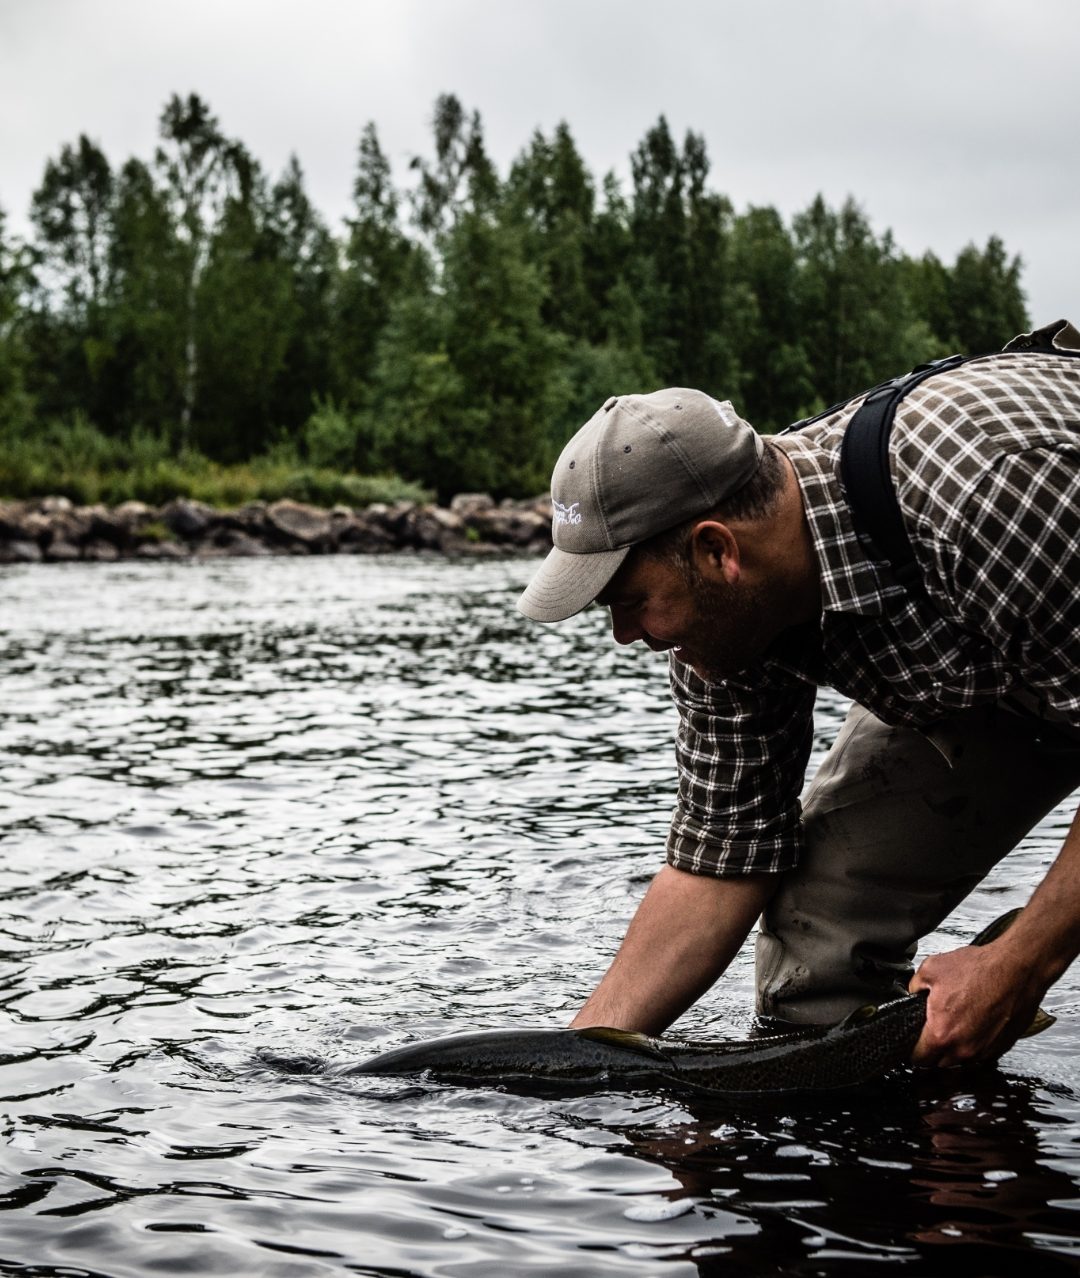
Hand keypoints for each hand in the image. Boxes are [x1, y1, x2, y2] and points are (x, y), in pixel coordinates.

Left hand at [908, 942, 1045, 1067]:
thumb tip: (913, 993)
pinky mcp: (1002, 1047)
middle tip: (934, 1030)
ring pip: (962, 1059)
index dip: (912, 1051)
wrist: (1017, 969)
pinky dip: (976, 1042)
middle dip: (934, 1050)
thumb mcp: (931, 969)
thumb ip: (915, 987)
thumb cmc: (979, 969)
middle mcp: (964, 1048)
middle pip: (940, 1063)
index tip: (913, 1043)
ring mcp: (985, 1050)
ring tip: (958, 1022)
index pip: (919, 1058)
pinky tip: (975, 1022)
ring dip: (956, 1047)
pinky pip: (982, 1052)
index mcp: (942, 1033)